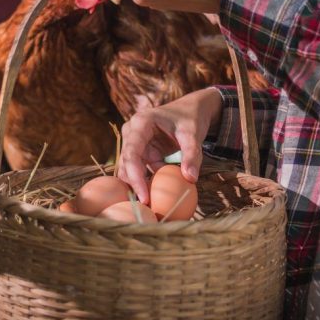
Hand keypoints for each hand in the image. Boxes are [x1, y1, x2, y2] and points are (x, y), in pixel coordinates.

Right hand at [118, 88, 221, 202]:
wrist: (190, 111)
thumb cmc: (190, 119)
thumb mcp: (193, 134)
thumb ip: (192, 155)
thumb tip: (190, 179)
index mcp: (141, 123)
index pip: (131, 153)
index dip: (135, 177)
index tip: (144, 198)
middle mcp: (131, 132)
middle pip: (126, 164)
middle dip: (134, 186)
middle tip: (146, 208)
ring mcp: (133, 143)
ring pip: (129, 169)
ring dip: (138, 186)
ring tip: (150, 207)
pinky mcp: (140, 152)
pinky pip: (139, 171)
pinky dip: (145, 183)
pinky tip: (154, 198)